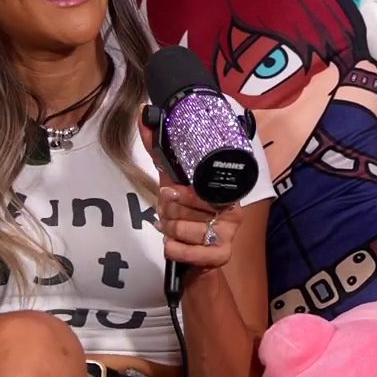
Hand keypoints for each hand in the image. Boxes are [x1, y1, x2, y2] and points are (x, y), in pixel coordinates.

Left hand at [142, 122, 242, 271]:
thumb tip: (144, 114)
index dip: (178, 192)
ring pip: (181, 228)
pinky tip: (175, 246)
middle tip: (169, 216)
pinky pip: (183, 250)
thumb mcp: (173, 185)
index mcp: (225, 189)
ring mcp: (229, 234)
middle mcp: (233, 210)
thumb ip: (159, 151)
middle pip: (184, 207)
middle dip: (168, 213)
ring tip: (172, 230)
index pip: (198, 186)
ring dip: (169, 232)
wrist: (198, 262)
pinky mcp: (221, 256)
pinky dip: (172, 249)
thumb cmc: (188, 218)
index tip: (169, 193)